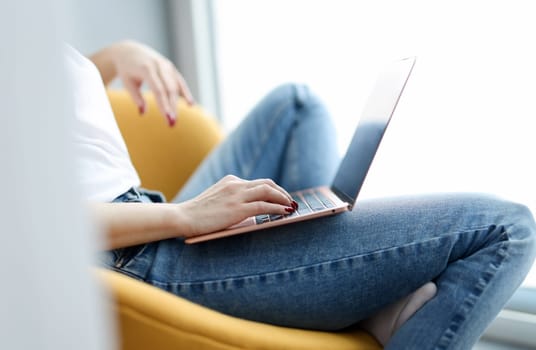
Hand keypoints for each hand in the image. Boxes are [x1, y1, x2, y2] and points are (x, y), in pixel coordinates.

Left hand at [107, 40, 193, 125]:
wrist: (130, 51)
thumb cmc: (127, 69)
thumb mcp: (128, 82)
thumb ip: (136, 97)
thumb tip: (143, 113)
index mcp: (147, 68)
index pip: (158, 90)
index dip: (164, 105)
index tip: (167, 118)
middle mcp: (159, 65)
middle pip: (169, 89)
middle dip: (172, 107)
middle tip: (172, 124)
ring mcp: (167, 65)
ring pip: (176, 87)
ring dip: (177, 104)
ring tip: (175, 120)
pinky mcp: (171, 68)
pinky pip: (180, 81)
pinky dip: (186, 93)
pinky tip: (190, 104)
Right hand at [176, 175, 296, 236]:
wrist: (183, 217)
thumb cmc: (197, 214)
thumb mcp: (216, 200)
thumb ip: (232, 200)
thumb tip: (251, 211)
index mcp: (230, 181)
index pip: (257, 182)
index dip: (272, 189)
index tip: (280, 197)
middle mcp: (235, 184)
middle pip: (267, 183)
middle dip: (281, 192)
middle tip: (290, 201)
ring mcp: (237, 195)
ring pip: (268, 191)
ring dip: (283, 198)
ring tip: (291, 206)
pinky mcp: (238, 209)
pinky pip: (264, 206)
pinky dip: (278, 208)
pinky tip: (285, 212)